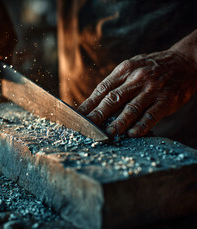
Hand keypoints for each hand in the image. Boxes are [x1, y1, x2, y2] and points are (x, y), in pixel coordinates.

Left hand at [77, 50, 196, 136]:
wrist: (185, 61)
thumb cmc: (152, 68)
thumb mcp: (132, 68)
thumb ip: (116, 84)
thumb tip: (94, 103)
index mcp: (124, 70)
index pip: (102, 89)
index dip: (89, 104)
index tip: (78, 116)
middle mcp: (136, 78)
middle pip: (113, 99)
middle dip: (98, 115)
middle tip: (86, 127)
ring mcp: (152, 89)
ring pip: (131, 108)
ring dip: (118, 123)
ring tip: (107, 134)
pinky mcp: (166, 99)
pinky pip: (152, 114)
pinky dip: (142, 125)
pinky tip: (133, 134)